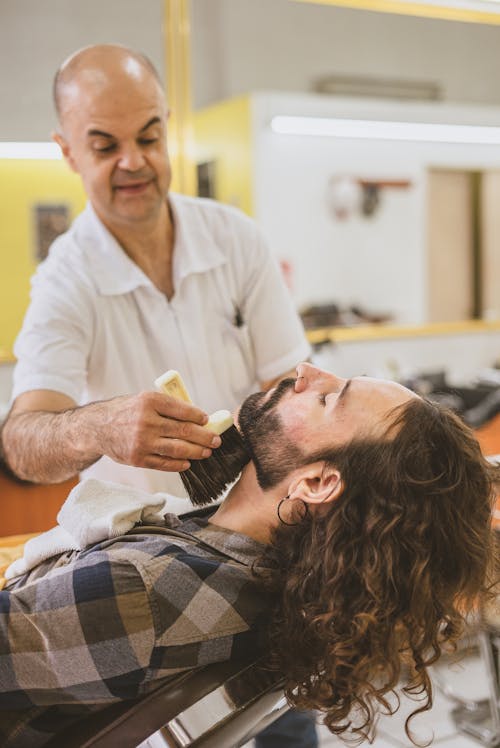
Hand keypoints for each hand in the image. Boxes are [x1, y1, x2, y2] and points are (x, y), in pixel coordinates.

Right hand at [98, 391, 221, 471]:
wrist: (98, 427)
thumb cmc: (126, 412)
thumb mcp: (144, 399)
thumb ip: (167, 407)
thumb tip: (197, 418)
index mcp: (149, 401)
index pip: (181, 409)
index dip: (198, 416)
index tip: (207, 420)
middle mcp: (146, 421)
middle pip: (183, 430)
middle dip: (204, 436)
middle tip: (216, 440)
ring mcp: (141, 441)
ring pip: (177, 448)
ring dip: (196, 452)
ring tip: (206, 452)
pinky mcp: (138, 458)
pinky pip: (164, 463)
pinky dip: (179, 464)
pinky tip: (188, 462)